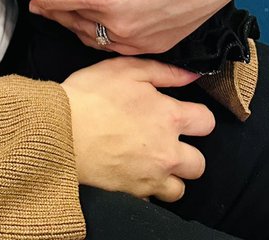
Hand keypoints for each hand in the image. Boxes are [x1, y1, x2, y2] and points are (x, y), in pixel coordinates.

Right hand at [62, 58, 213, 200]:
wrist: (61, 130)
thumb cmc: (91, 96)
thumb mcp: (126, 70)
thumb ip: (164, 72)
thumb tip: (191, 75)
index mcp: (169, 117)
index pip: (207, 122)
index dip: (197, 117)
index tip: (183, 115)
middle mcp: (168, 151)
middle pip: (199, 163)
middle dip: (188, 153)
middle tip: (167, 142)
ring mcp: (152, 177)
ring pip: (179, 189)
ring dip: (170, 177)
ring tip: (152, 162)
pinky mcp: (134, 193)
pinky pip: (151, 199)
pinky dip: (146, 189)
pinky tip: (132, 172)